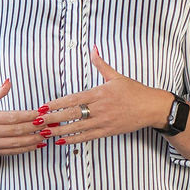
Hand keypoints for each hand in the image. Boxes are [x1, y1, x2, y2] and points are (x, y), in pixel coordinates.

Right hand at [0, 78, 50, 168]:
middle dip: (35, 127)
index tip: (42, 112)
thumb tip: (9, 81)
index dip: (29, 115)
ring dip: (35, 139)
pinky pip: (13, 151)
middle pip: (17, 130)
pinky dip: (27, 148)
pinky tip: (38, 144)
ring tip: (48, 134)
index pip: (12, 117)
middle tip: (50, 123)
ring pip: (17, 143)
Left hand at [39, 48, 169, 145]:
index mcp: (99, 93)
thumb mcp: (116, 76)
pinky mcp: (107, 131)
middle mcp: (99, 108)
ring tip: (44, 133)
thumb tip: (93, 48)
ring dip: (59, 131)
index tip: (44, 106)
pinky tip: (61, 141)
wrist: (151, 108)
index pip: (73, 99)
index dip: (56, 103)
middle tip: (37, 121)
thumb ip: (101, 63)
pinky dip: (73, 140)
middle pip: (71, 114)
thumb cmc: (134, 91)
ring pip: (77, 127)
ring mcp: (103, 121)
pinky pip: (87, 137)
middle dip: (53, 118)